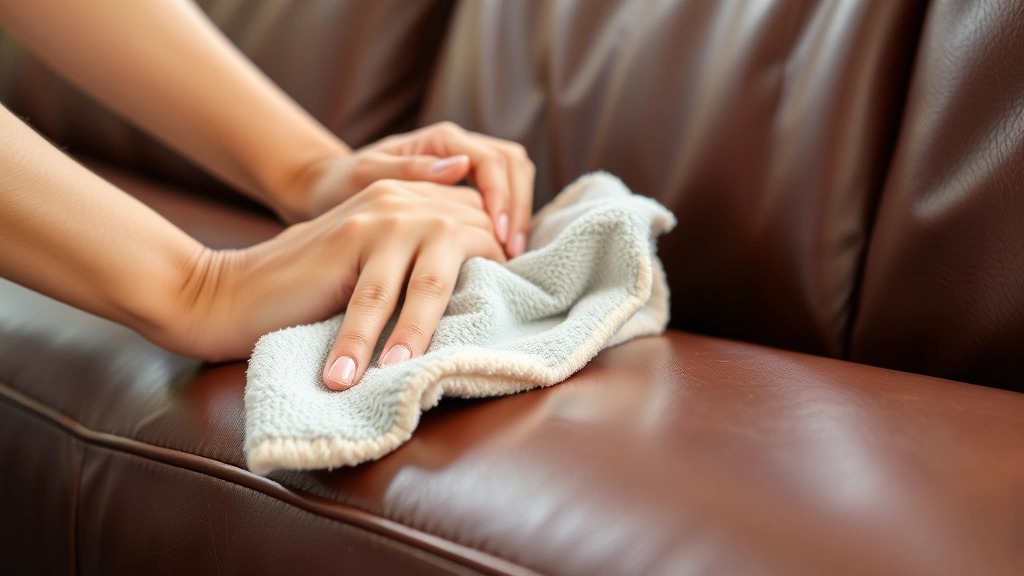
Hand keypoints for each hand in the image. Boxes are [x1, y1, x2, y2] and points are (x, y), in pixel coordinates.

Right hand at [176, 179, 505, 389]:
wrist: (232, 291)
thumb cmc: (314, 295)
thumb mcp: (382, 272)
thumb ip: (428, 266)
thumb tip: (490, 298)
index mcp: (419, 199)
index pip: (484, 228)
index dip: (503, 271)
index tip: (513, 316)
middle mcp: (407, 198)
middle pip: (473, 246)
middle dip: (489, 302)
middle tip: (495, 361)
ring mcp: (382, 216)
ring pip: (430, 281)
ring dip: (424, 337)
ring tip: (415, 379)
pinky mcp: (351, 238)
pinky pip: (378, 299)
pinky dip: (374, 343)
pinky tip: (367, 375)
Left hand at [284, 122, 535, 257]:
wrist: (329, 188)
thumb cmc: (341, 184)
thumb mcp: (366, 177)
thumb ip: (410, 171)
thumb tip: (460, 166)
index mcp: (439, 139)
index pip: (492, 160)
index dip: (502, 197)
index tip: (499, 235)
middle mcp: (457, 146)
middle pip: (513, 163)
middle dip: (519, 206)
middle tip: (513, 250)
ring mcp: (464, 165)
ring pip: (514, 176)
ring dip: (519, 212)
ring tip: (511, 253)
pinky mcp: (464, 186)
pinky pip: (501, 194)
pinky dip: (508, 219)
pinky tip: (502, 251)